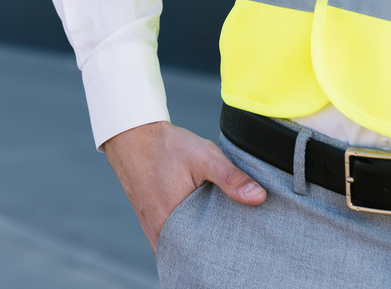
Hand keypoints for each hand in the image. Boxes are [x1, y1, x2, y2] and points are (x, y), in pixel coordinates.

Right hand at [102, 121, 265, 252]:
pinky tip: (199, 224)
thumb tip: (259, 197)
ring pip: (182, 249)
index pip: (204, 255)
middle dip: (214, 250)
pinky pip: (173, 241)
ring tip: (218, 229)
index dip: (226, 251)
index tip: (241, 241)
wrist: (131, 135)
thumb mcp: (204, 156)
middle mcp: (160, 233)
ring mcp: (154, 231)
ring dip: (199, 243)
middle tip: (233, 235)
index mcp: (172, 224)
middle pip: (194, 255)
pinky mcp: (151, 224)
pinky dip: (187, 236)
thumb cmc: (165, 146)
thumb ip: (231, 178)